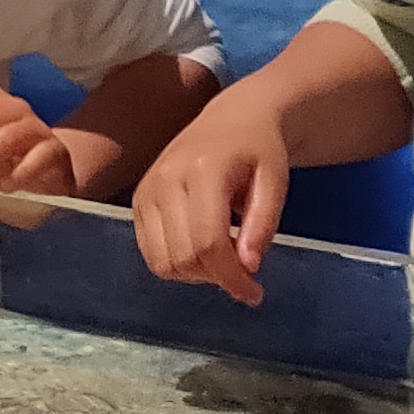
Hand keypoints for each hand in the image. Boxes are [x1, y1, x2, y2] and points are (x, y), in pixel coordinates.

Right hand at [133, 100, 291, 308]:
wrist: (232, 120)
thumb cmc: (259, 150)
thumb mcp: (275, 182)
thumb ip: (263, 224)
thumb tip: (248, 268)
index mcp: (202, 169)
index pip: (208, 241)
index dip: (231, 277)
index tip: (254, 294)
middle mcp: (165, 179)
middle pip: (183, 256)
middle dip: (216, 277)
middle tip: (244, 272)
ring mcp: (145, 190)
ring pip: (162, 261)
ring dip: (195, 275)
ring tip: (224, 258)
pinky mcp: (137, 200)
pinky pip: (150, 253)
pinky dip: (177, 265)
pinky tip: (202, 251)